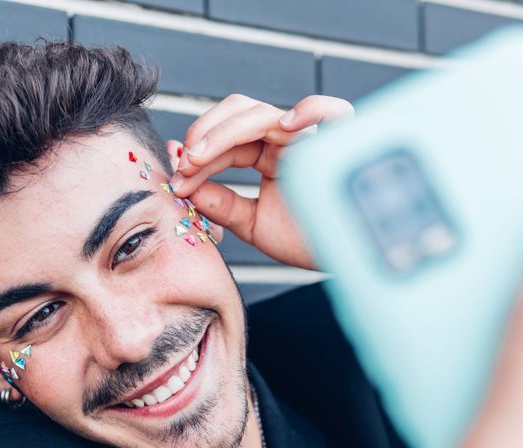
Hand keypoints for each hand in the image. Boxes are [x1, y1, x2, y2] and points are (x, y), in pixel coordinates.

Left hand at [167, 94, 353, 269]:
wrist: (345, 261)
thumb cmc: (305, 242)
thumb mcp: (253, 224)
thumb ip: (220, 204)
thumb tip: (185, 186)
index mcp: (269, 156)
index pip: (227, 143)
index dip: (198, 156)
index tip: (176, 181)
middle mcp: (289, 141)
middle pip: (240, 113)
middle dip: (206, 134)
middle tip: (185, 164)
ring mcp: (313, 139)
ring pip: (265, 112)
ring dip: (225, 131)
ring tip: (201, 156)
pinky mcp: (342, 145)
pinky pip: (335, 113)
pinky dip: (311, 111)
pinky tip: (284, 125)